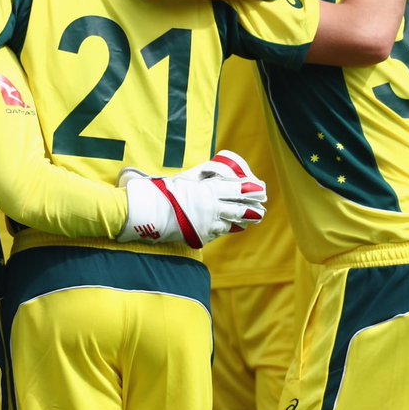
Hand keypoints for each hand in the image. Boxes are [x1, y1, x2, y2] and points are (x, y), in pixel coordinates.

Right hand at [118, 150, 266, 247]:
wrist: (147, 213)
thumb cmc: (161, 192)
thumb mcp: (181, 181)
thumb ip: (195, 180)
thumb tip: (208, 173)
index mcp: (208, 191)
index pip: (235, 189)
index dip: (249, 189)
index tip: (260, 188)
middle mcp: (211, 208)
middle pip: (239, 208)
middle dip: (252, 209)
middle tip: (261, 209)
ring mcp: (207, 224)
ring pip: (230, 223)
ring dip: (238, 221)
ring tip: (250, 220)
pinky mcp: (200, 236)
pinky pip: (215, 232)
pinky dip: (220, 229)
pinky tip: (224, 227)